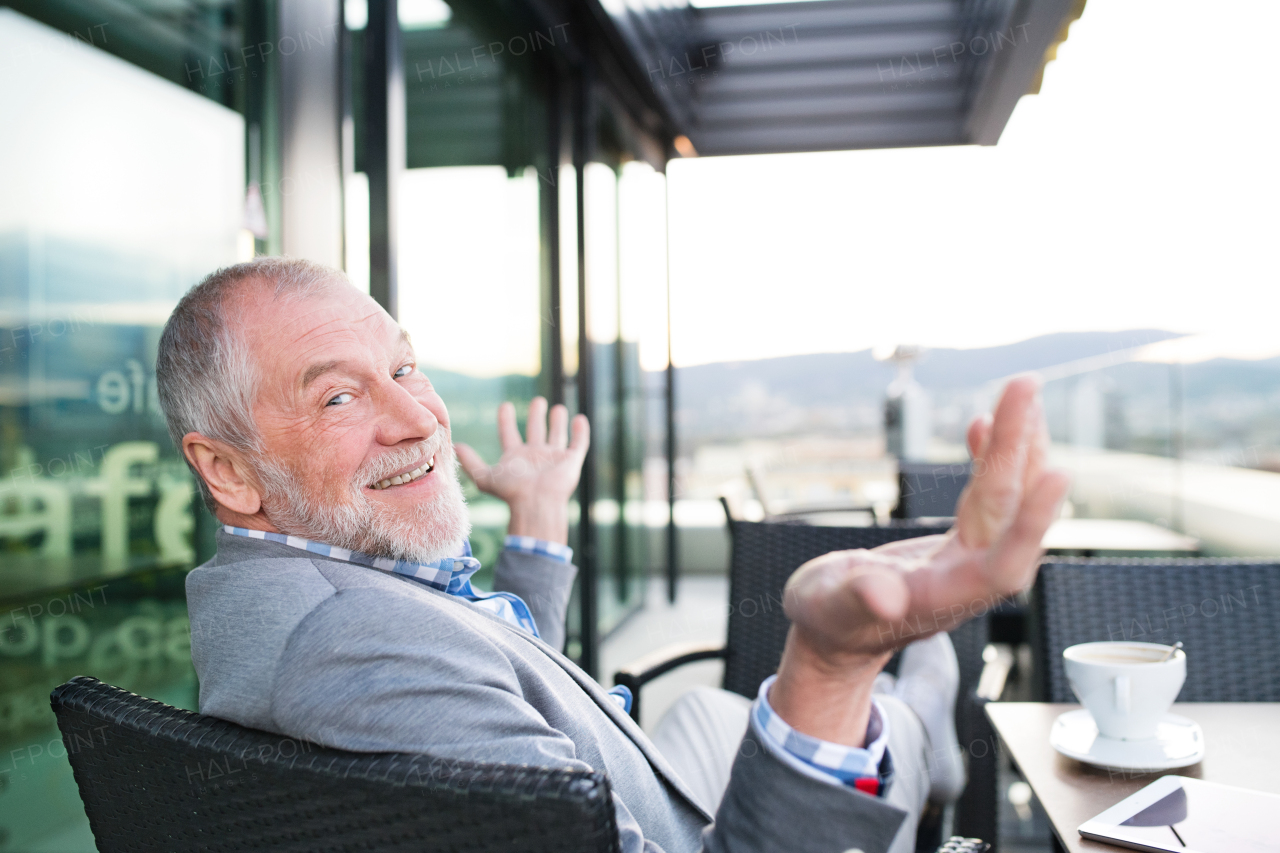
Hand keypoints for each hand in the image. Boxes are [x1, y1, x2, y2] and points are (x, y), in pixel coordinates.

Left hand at [455, 397, 588, 544]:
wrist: (536, 504)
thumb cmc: (511, 492)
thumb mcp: (486, 477)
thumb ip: (471, 462)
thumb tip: (456, 446)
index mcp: (516, 458)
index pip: (509, 434)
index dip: (506, 420)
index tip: (505, 406)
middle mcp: (535, 456)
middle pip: (536, 432)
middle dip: (536, 416)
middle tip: (538, 401)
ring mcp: (554, 459)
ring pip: (557, 435)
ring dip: (558, 422)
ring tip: (558, 408)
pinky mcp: (571, 462)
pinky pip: (578, 444)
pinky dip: (581, 432)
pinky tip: (580, 419)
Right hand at [769, 375, 1069, 743]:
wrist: (835, 633)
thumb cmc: (827, 621)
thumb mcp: (827, 607)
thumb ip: (857, 598)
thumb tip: (883, 595)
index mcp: (941, 598)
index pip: (1004, 564)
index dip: (1032, 523)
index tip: (1058, 474)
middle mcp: (967, 579)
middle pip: (1007, 512)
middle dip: (1019, 448)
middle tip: (1024, 385)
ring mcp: (968, 560)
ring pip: (1006, 498)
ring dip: (1016, 443)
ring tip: (1023, 389)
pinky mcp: (960, 545)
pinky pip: (988, 496)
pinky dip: (989, 458)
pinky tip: (984, 424)